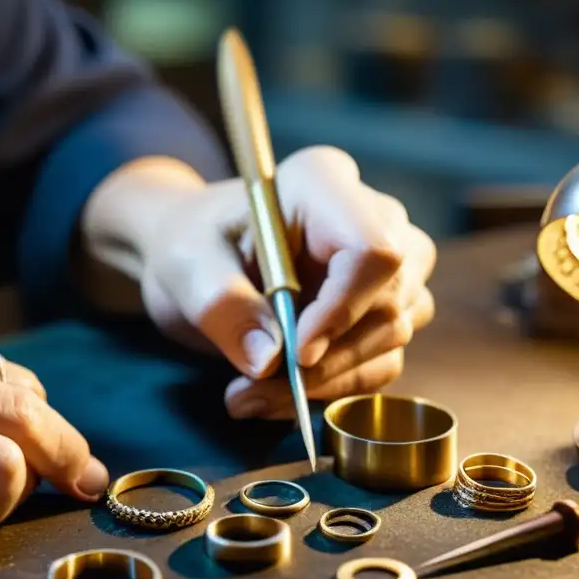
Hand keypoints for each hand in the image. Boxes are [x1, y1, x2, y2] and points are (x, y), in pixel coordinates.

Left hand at [140, 146, 435, 418]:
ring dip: (322, 383)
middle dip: (323, 362)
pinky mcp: (388, 310)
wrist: (199, 260)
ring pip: (390, 339)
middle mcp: (374, 217)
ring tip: (248, 395)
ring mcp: (391, 266)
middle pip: (388, 302)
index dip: (342, 309)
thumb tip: (268, 360)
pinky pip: (380, 363)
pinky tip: (273, 394)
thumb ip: (222, 304)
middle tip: (249, 389)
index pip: (372, 249)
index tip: (294, 354)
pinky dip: (329, 391)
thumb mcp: (187, 266)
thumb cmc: (193, 245)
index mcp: (324, 184)